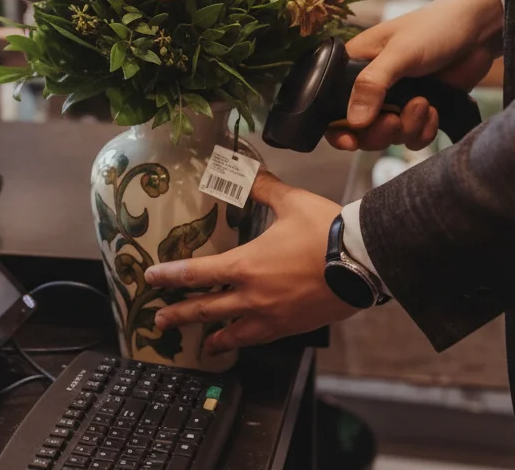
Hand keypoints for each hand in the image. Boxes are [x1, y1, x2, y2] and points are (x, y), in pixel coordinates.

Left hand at [144, 172, 356, 354]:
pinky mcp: (293, 327)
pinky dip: (246, 341)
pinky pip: (262, 338)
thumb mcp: (291, 202)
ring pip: (233, 333)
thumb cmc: (326, 231)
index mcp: (246, 266)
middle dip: (179, 316)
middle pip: (206, 310)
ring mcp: (273, 316)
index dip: (170, 276)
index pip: (196, 273)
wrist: (364, 261)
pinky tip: (244, 341)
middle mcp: (253, 296)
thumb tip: (247, 169)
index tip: (151, 279)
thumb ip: (264, 187)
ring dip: (212, 338)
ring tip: (200, 345)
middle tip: (158, 322)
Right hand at [328, 0, 503, 151]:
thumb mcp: (399, 53)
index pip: (331, 103)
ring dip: (407, 128)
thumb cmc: (434, 27)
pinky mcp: (419, 109)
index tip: (350, 140)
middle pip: (359, 128)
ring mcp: (396, 99)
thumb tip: (354, 122)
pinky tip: (434, 111)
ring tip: (424, 104)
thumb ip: (372, 85)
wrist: (479, 29)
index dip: (336, 127)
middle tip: (395, 121)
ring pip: (388, 135)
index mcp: (355, 65)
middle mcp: (371, 85)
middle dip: (379, 131)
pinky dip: (424, 130)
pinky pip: (412, 137)